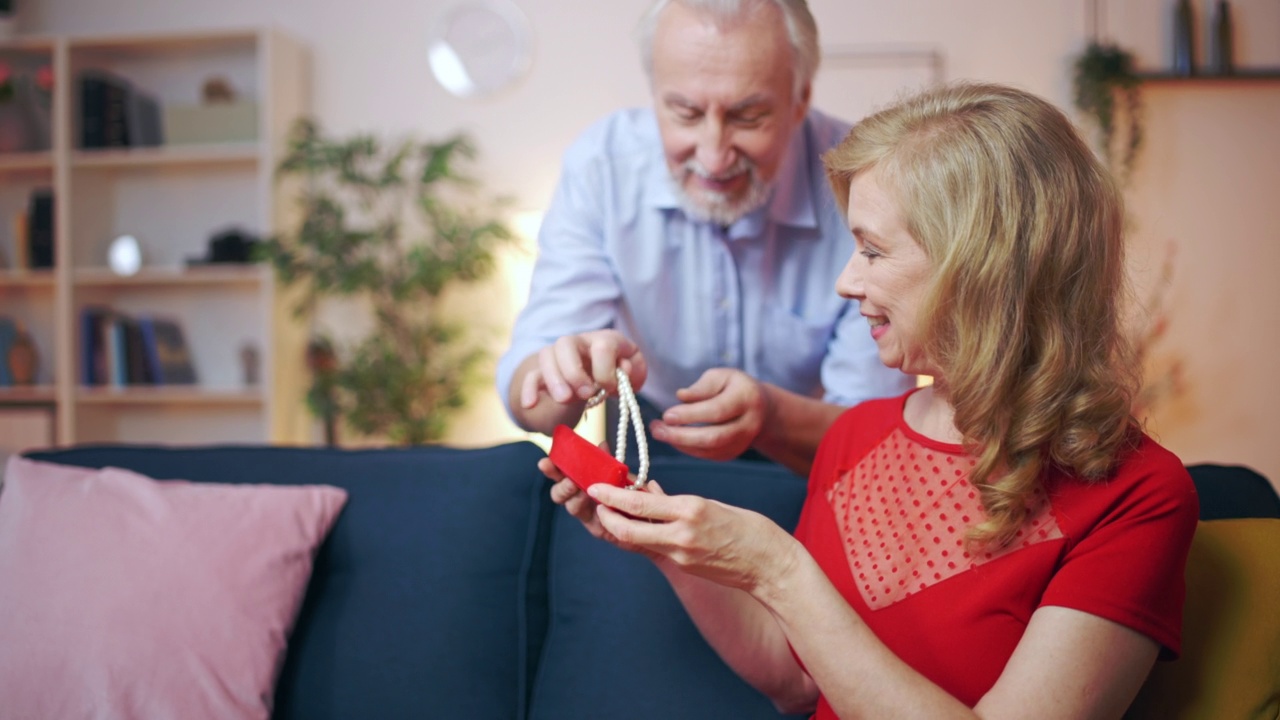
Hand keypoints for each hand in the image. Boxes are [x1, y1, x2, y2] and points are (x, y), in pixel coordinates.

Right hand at [519, 329, 647, 409]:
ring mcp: (559, 355)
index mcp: (604, 339)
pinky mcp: (544, 372)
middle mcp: (578, 342)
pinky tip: (530, 404)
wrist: (603, 379)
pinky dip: (529, 389)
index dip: (606, 370)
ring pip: (546, 355)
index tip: (609, 389)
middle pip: (566, 343)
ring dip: (554, 380)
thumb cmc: (619, 374)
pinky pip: (531, 375)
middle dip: (574, 371)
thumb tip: (621, 368)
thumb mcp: (634, 373)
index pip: (602, 345)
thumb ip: (633, 370)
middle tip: (585, 394)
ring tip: (565, 400)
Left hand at [586, 481, 800, 593]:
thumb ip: (680, 502)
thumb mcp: (714, 504)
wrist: (772, 567)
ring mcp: (681, 555)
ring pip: (638, 540)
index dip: (611, 495)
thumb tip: (651, 492)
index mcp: (691, 509)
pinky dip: (644, 534)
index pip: (640, 503)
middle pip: (627, 529)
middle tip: (596, 502)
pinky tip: (642, 524)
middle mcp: (682, 534)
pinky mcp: (685, 567)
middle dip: (606, 515)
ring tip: (613, 511)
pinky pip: (656, 548)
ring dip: (621, 526)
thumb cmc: (751, 530)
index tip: (595, 485)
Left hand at [651, 368, 765, 460]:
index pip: (717, 410)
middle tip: (656, 429)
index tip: (667, 415)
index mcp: (746, 398)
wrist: (760, 409)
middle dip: (681, 436)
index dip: (690, 415)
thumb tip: (681, 397)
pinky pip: (707, 455)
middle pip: (714, 437)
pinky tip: (672, 438)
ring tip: (659, 432)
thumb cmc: (734, 387)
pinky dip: (687, 448)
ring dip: (680, 444)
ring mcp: (742, 442)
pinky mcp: (732, 453)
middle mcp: (749, 424)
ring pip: (709, 450)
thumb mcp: (721, 376)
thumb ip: (701, 386)